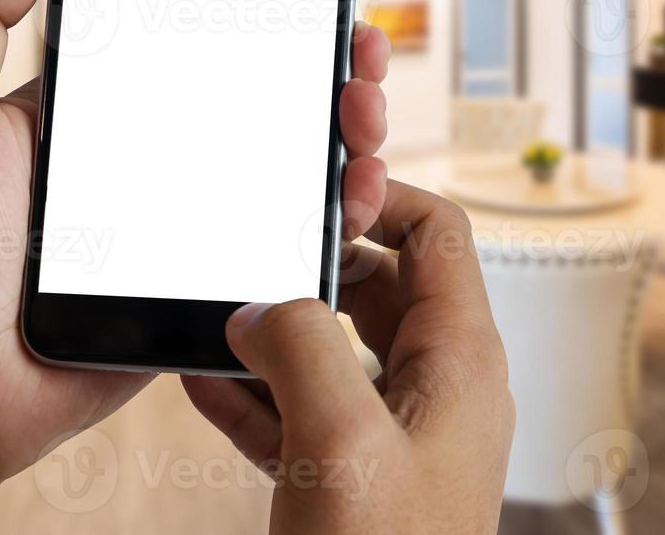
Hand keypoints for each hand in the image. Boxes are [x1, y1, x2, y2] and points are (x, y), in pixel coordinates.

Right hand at [182, 181, 515, 533]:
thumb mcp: (340, 443)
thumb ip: (302, 349)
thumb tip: (263, 306)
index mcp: (458, 359)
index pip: (439, 233)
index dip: (380, 198)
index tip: (314, 190)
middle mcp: (437, 385)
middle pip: (382, 283)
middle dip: (313, 270)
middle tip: (250, 258)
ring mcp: (401, 431)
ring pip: (338, 347)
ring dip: (276, 334)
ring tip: (215, 323)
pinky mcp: (361, 474)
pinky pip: (310, 408)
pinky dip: (262, 393)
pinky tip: (206, 386)